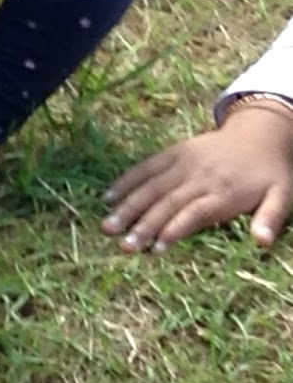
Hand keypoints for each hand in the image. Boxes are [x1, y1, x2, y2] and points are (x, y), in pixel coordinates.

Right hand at [102, 101, 292, 252]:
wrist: (261, 132)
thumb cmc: (271, 173)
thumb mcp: (282, 196)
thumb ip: (271, 218)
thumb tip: (261, 243)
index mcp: (224, 192)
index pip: (194, 214)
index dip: (173, 230)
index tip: (154, 250)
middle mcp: (199, 177)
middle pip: (167, 203)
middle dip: (143, 225)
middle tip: (122, 245)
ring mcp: (183, 162)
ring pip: (151, 186)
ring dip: (128, 206)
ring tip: (107, 226)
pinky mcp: (174, 152)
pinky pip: (147, 166)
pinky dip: (127, 180)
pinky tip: (108, 196)